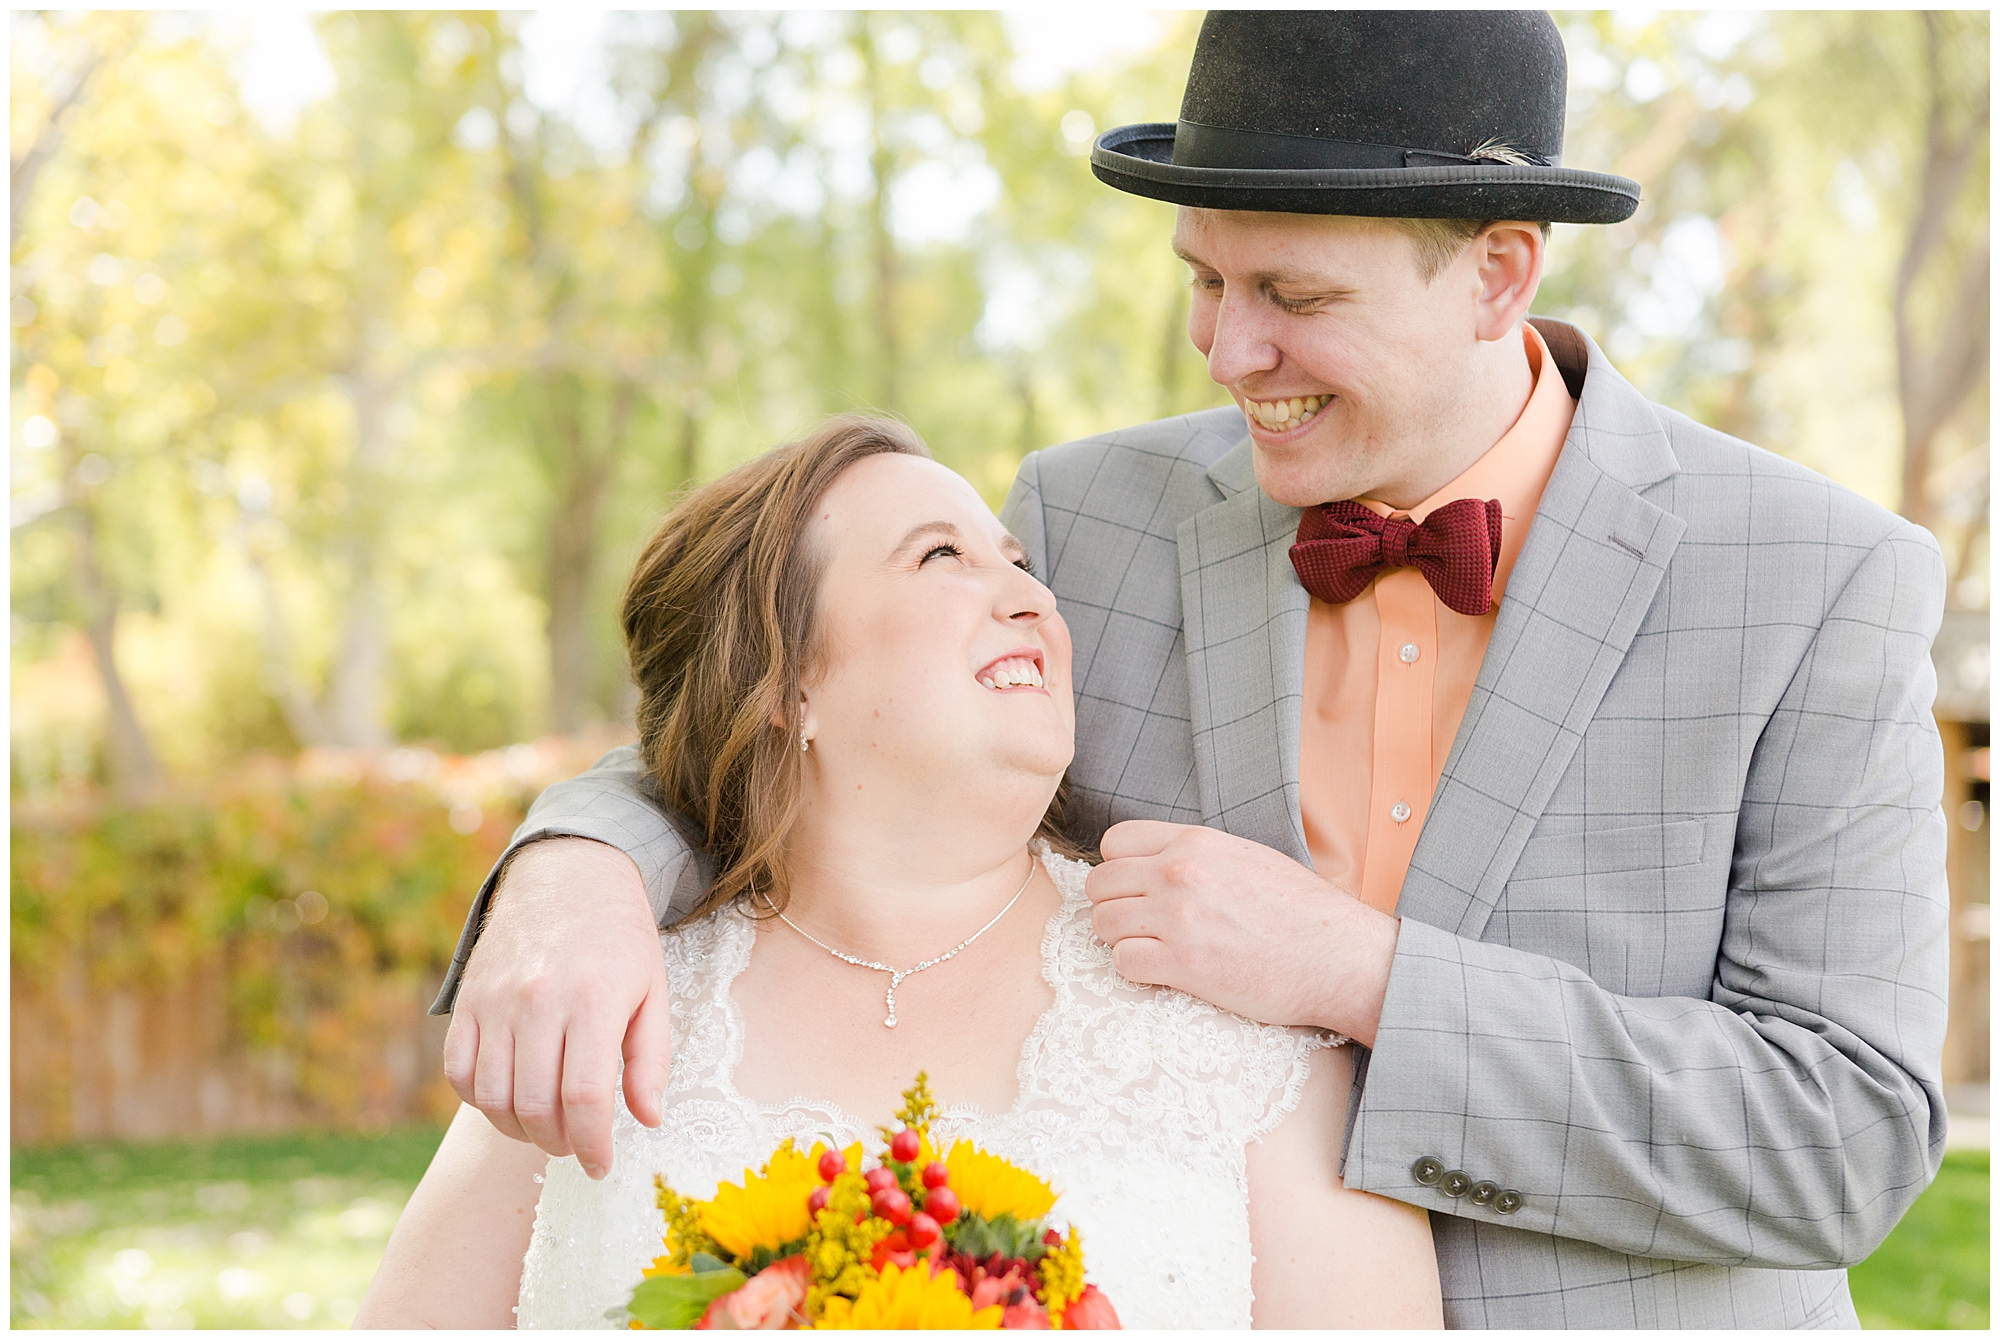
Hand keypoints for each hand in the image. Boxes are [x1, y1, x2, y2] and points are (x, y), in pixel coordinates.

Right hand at [442, 837, 671, 1178]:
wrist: (570, 877)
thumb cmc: (621, 941)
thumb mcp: (653, 992)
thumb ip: (651, 1060)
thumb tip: (648, 1121)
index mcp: (594, 1001)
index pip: (585, 1098)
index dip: (593, 1145)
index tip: (601, 1166)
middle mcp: (538, 1001)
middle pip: (536, 1106)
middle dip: (559, 1143)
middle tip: (577, 1145)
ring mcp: (495, 1000)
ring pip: (493, 1097)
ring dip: (520, 1130)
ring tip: (547, 1129)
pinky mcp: (466, 1000)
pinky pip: (459, 1072)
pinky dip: (481, 1100)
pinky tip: (512, 1099)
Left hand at [1084, 820, 1399, 1045]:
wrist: (1338, 957)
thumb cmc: (1300, 911)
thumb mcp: (1247, 857)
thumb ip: (1196, 854)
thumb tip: (1156, 862)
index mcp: (1195, 843)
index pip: (1114, 843)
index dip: (1120, 868)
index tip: (1137, 888)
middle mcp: (1179, 873)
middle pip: (1099, 884)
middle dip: (1114, 905)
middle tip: (1140, 925)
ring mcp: (1178, 919)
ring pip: (1103, 923)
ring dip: (1121, 938)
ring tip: (1153, 949)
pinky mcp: (1183, 965)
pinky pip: (1123, 962)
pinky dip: (1136, 969)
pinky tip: (1163, 971)